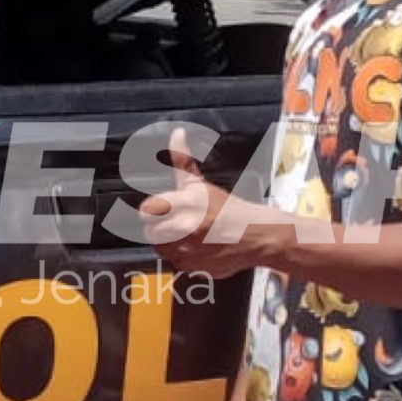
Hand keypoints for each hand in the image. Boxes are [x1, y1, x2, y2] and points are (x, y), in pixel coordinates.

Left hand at [140, 129, 274, 279]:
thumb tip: (176, 133)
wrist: (255, 235)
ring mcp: (187, 250)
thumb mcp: (199, 184)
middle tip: (177, 224)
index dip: (151, 212)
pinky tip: (196, 248)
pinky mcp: (192, 267)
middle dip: (160, 228)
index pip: (146, 211)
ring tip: (188, 235)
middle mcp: (183, 226)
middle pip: (150, 232)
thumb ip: (181, 160)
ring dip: (169, 243)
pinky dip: (181, 257)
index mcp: (183, 202)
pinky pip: (174, 264)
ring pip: (160, 248)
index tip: (160, 211)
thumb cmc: (225, 207)